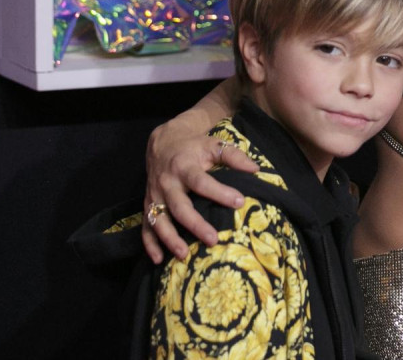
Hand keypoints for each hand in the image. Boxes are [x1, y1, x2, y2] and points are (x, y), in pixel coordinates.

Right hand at [141, 124, 257, 263]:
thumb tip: (256, 169)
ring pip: (159, 220)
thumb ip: (233, 156)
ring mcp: (154, 196)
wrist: (163, 143)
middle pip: (179, 207)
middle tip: (213, 240)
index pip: (201, 182)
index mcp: (183, 167)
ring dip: (170, 239)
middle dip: (195, 225)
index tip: (239, 202)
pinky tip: (158, 259)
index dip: (219, 192)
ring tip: (184, 254)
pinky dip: (150, 244)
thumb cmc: (194, 147)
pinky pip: (146, 227)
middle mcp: (166, 183)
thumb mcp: (213, 144)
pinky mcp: (147, 205)